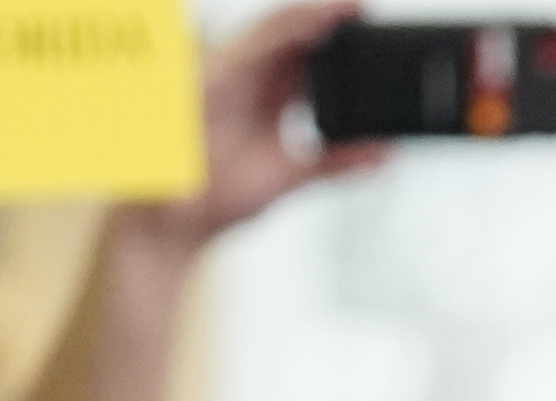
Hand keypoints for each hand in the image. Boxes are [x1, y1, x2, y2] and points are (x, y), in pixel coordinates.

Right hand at [124, 1, 387, 253]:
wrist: (173, 223)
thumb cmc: (218, 197)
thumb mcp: (288, 177)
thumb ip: (333, 164)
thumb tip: (382, 155)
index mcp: (267, 99)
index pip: (309, 62)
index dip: (338, 43)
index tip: (377, 32)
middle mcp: (248, 81)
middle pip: (293, 38)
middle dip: (328, 19)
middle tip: (366, 6)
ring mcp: (228, 77)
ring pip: (273, 32)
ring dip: (309, 16)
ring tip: (348, 7)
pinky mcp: (213, 80)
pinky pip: (251, 47)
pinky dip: (282, 32)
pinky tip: (312, 22)